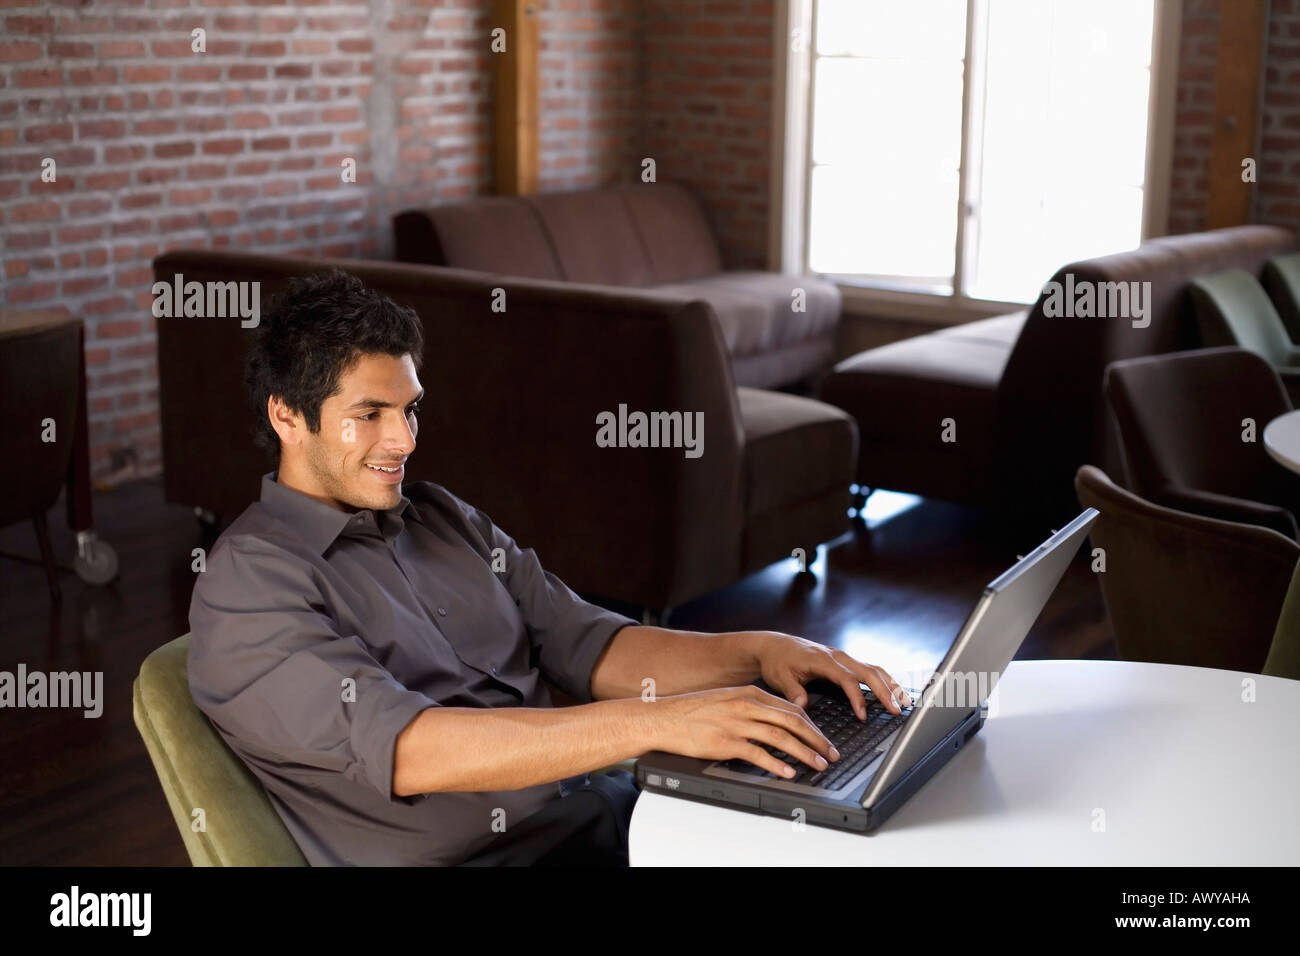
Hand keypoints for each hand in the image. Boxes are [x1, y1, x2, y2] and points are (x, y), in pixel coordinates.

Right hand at [640, 685, 839, 778]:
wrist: (664, 717)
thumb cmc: (693, 711)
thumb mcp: (727, 700)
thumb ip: (751, 708)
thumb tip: (775, 723)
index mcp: (750, 694)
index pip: (791, 708)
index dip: (812, 725)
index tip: (823, 738)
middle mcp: (747, 706)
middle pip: (792, 721)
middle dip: (816, 739)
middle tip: (830, 753)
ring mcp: (737, 723)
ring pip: (780, 737)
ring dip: (804, 752)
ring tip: (817, 764)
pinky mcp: (726, 742)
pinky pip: (758, 753)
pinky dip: (776, 764)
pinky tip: (787, 772)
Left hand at [750, 632, 911, 718]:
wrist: (775, 646)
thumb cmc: (778, 662)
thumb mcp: (779, 677)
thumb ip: (792, 691)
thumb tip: (802, 705)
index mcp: (823, 660)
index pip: (847, 679)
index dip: (857, 697)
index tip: (863, 716)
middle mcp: (838, 657)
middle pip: (869, 672)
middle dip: (886, 691)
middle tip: (898, 711)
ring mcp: (844, 658)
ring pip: (874, 669)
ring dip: (891, 685)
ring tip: (906, 703)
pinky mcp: (846, 662)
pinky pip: (870, 669)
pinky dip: (885, 681)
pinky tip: (894, 693)